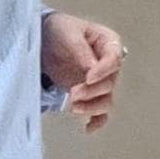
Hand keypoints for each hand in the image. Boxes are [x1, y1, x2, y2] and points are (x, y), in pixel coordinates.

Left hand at [40, 12, 124, 131]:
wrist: (44, 40)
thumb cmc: (59, 30)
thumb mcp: (68, 32)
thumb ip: (80, 49)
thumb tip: (91, 67)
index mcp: (108, 43)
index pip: (114, 59)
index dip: (103, 70)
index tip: (88, 77)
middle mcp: (107, 65)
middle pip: (109, 83)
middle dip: (92, 91)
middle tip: (73, 92)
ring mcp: (99, 82)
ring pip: (106, 100)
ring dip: (92, 107)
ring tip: (73, 107)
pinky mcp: (90, 95)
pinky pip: (100, 112)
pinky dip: (96, 121)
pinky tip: (88, 128)